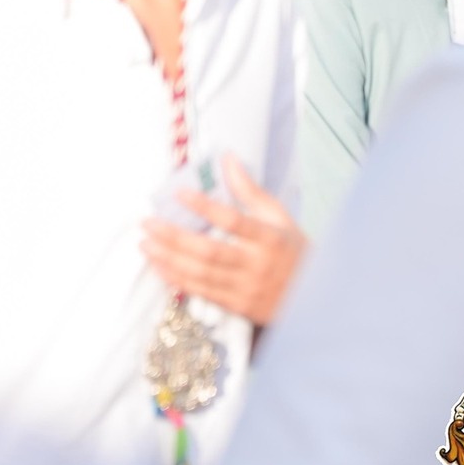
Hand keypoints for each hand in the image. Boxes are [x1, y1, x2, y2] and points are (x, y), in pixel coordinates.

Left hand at [141, 156, 306, 325]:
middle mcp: (257, 265)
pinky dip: (177, 279)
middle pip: (209, 251)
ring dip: (169, 259)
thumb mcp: (279, 217)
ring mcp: (246, 288)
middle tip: (148, 223)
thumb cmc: (292, 250)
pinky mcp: (238, 305)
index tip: (179, 193)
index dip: (205, 207)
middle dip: (174, 237)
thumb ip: (250, 190)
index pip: (234, 221)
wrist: (317, 297)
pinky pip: (202, 292)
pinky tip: (159, 266)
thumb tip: (227, 159)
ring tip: (145, 244)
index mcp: (270, 239)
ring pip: (201, 274)